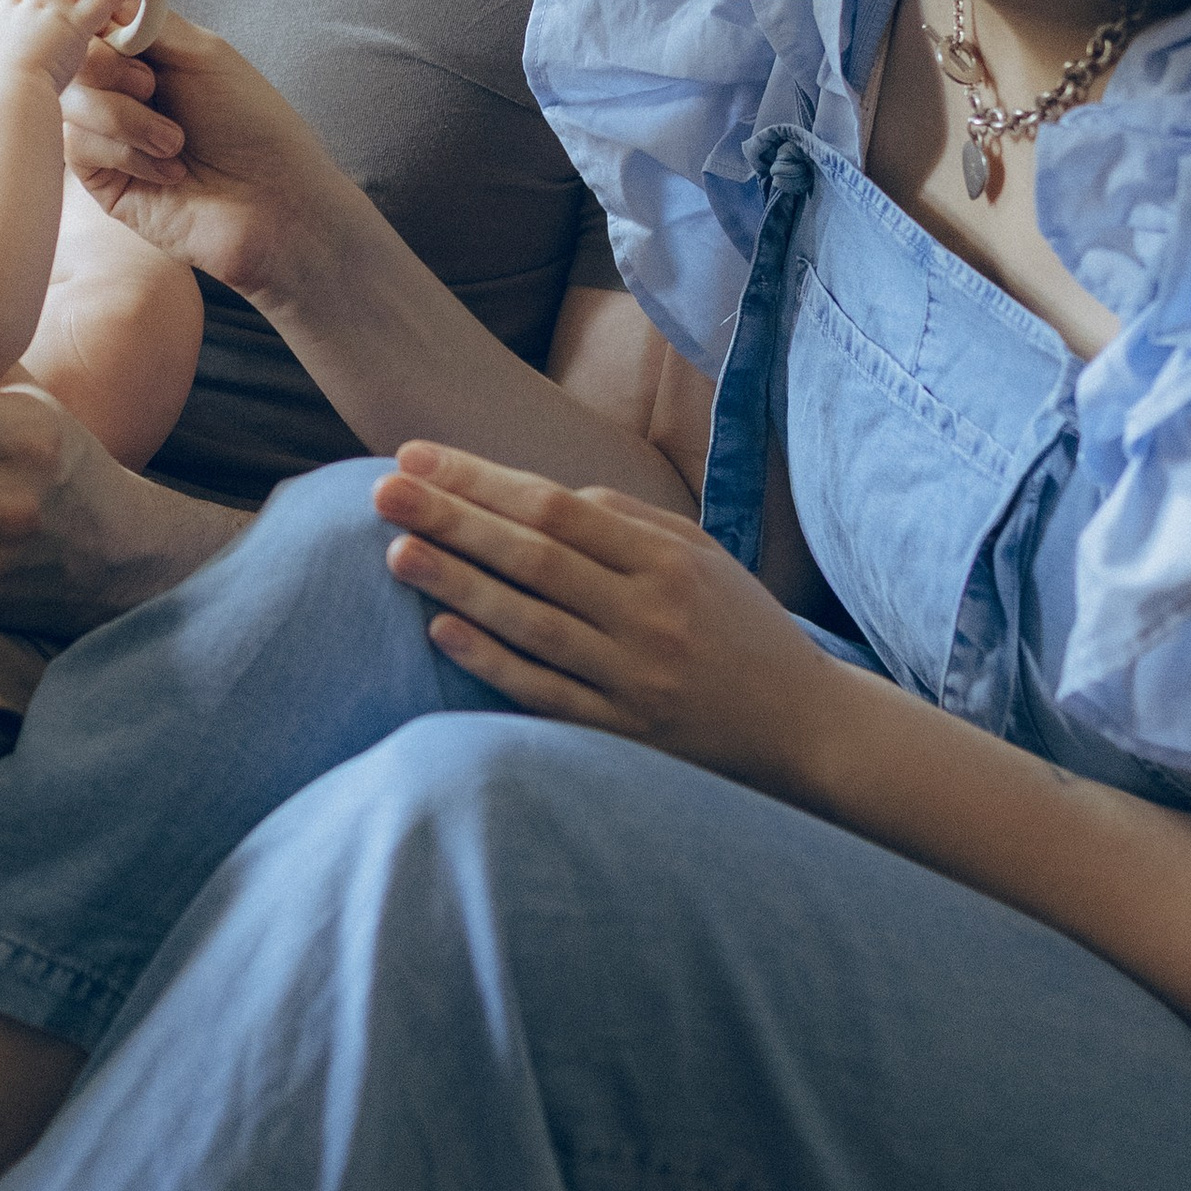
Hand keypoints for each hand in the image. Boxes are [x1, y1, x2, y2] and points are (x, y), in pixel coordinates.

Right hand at [60, 11, 351, 301]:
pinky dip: (127, 152)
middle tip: (152, 84)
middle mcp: (119, 89)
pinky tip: (170, 172)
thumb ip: (142, 18)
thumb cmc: (254, 125)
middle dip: (108, 66)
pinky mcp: (100, 179)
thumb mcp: (202, 54)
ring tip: (176, 141)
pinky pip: (79, 146)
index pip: (95, 14)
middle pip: (69, 54)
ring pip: (69, 100)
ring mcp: (106, 134)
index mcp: (144, 53)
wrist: (275, 203)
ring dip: (126, 117)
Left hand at [372, 442, 831, 791]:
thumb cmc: (739, 628)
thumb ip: (624, 523)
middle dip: (454, 519)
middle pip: (536, 557)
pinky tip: (442, 630)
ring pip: (533, 623)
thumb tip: (533, 496)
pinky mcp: (627, 734)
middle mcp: (650, 614)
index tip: (416, 457)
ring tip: (396, 552)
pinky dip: (493, 662)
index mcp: (668, 560)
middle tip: (383, 490)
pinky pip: (548, 693)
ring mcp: (636, 677)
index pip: (558, 508)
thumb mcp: (699, 558)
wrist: (806, 727)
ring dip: (460, 585)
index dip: (482, 480)